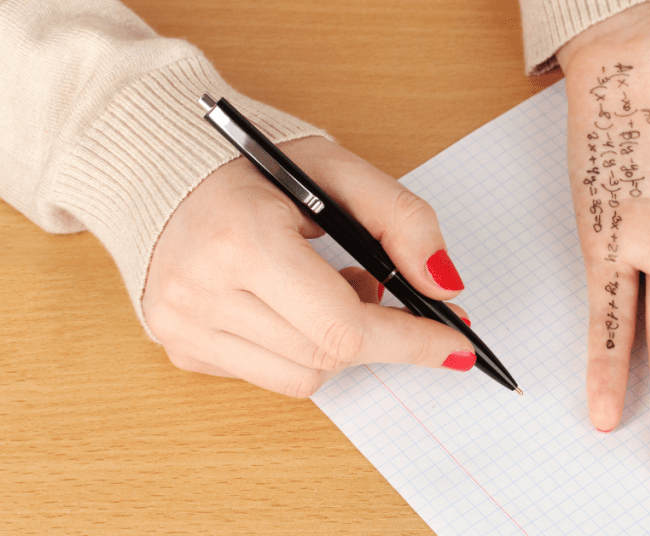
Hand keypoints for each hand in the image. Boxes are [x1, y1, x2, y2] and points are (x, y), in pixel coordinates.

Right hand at [143, 137, 475, 396]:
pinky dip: (301, 349)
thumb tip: (446, 285)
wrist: (160, 168)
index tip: (455, 345)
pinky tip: (293, 306)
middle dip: (379, 333)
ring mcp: (185, 327)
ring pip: (304, 377)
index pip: (344, 327)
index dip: (410, 341)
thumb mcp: (338, 171)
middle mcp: (202, 292)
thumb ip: (403, 220)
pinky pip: (270, 376)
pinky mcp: (181, 348)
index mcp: (241, 240)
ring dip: (339, 344)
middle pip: (329, 357)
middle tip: (386, 290)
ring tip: (332, 288)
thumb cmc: (252, 167)